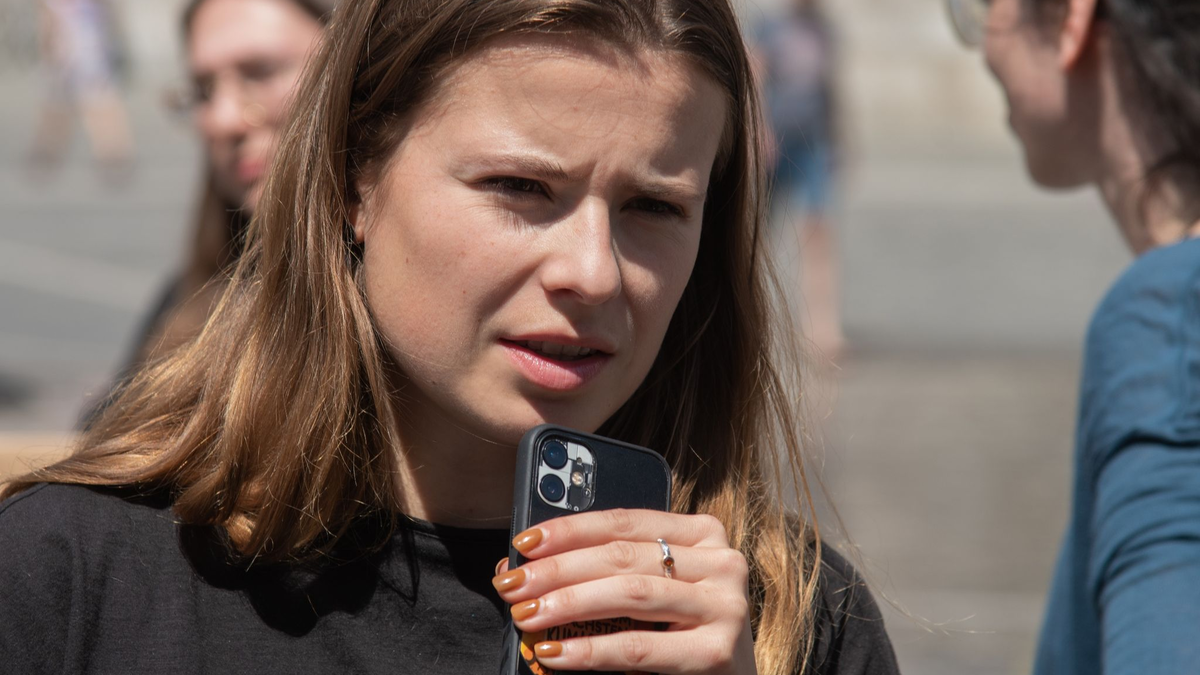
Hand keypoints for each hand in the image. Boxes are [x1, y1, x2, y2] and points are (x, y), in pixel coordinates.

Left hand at [493, 509, 757, 673]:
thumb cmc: (681, 634)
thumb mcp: (652, 590)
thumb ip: (606, 571)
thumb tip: (527, 565)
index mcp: (702, 534)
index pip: (625, 521)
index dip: (570, 529)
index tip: (524, 542)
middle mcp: (721, 562)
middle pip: (623, 556)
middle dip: (559, 569)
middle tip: (513, 584)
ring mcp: (723, 606)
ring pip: (631, 593)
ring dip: (569, 603)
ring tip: (527, 614)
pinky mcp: (716, 652)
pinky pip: (638, 647)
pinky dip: (590, 650)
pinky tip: (555, 654)